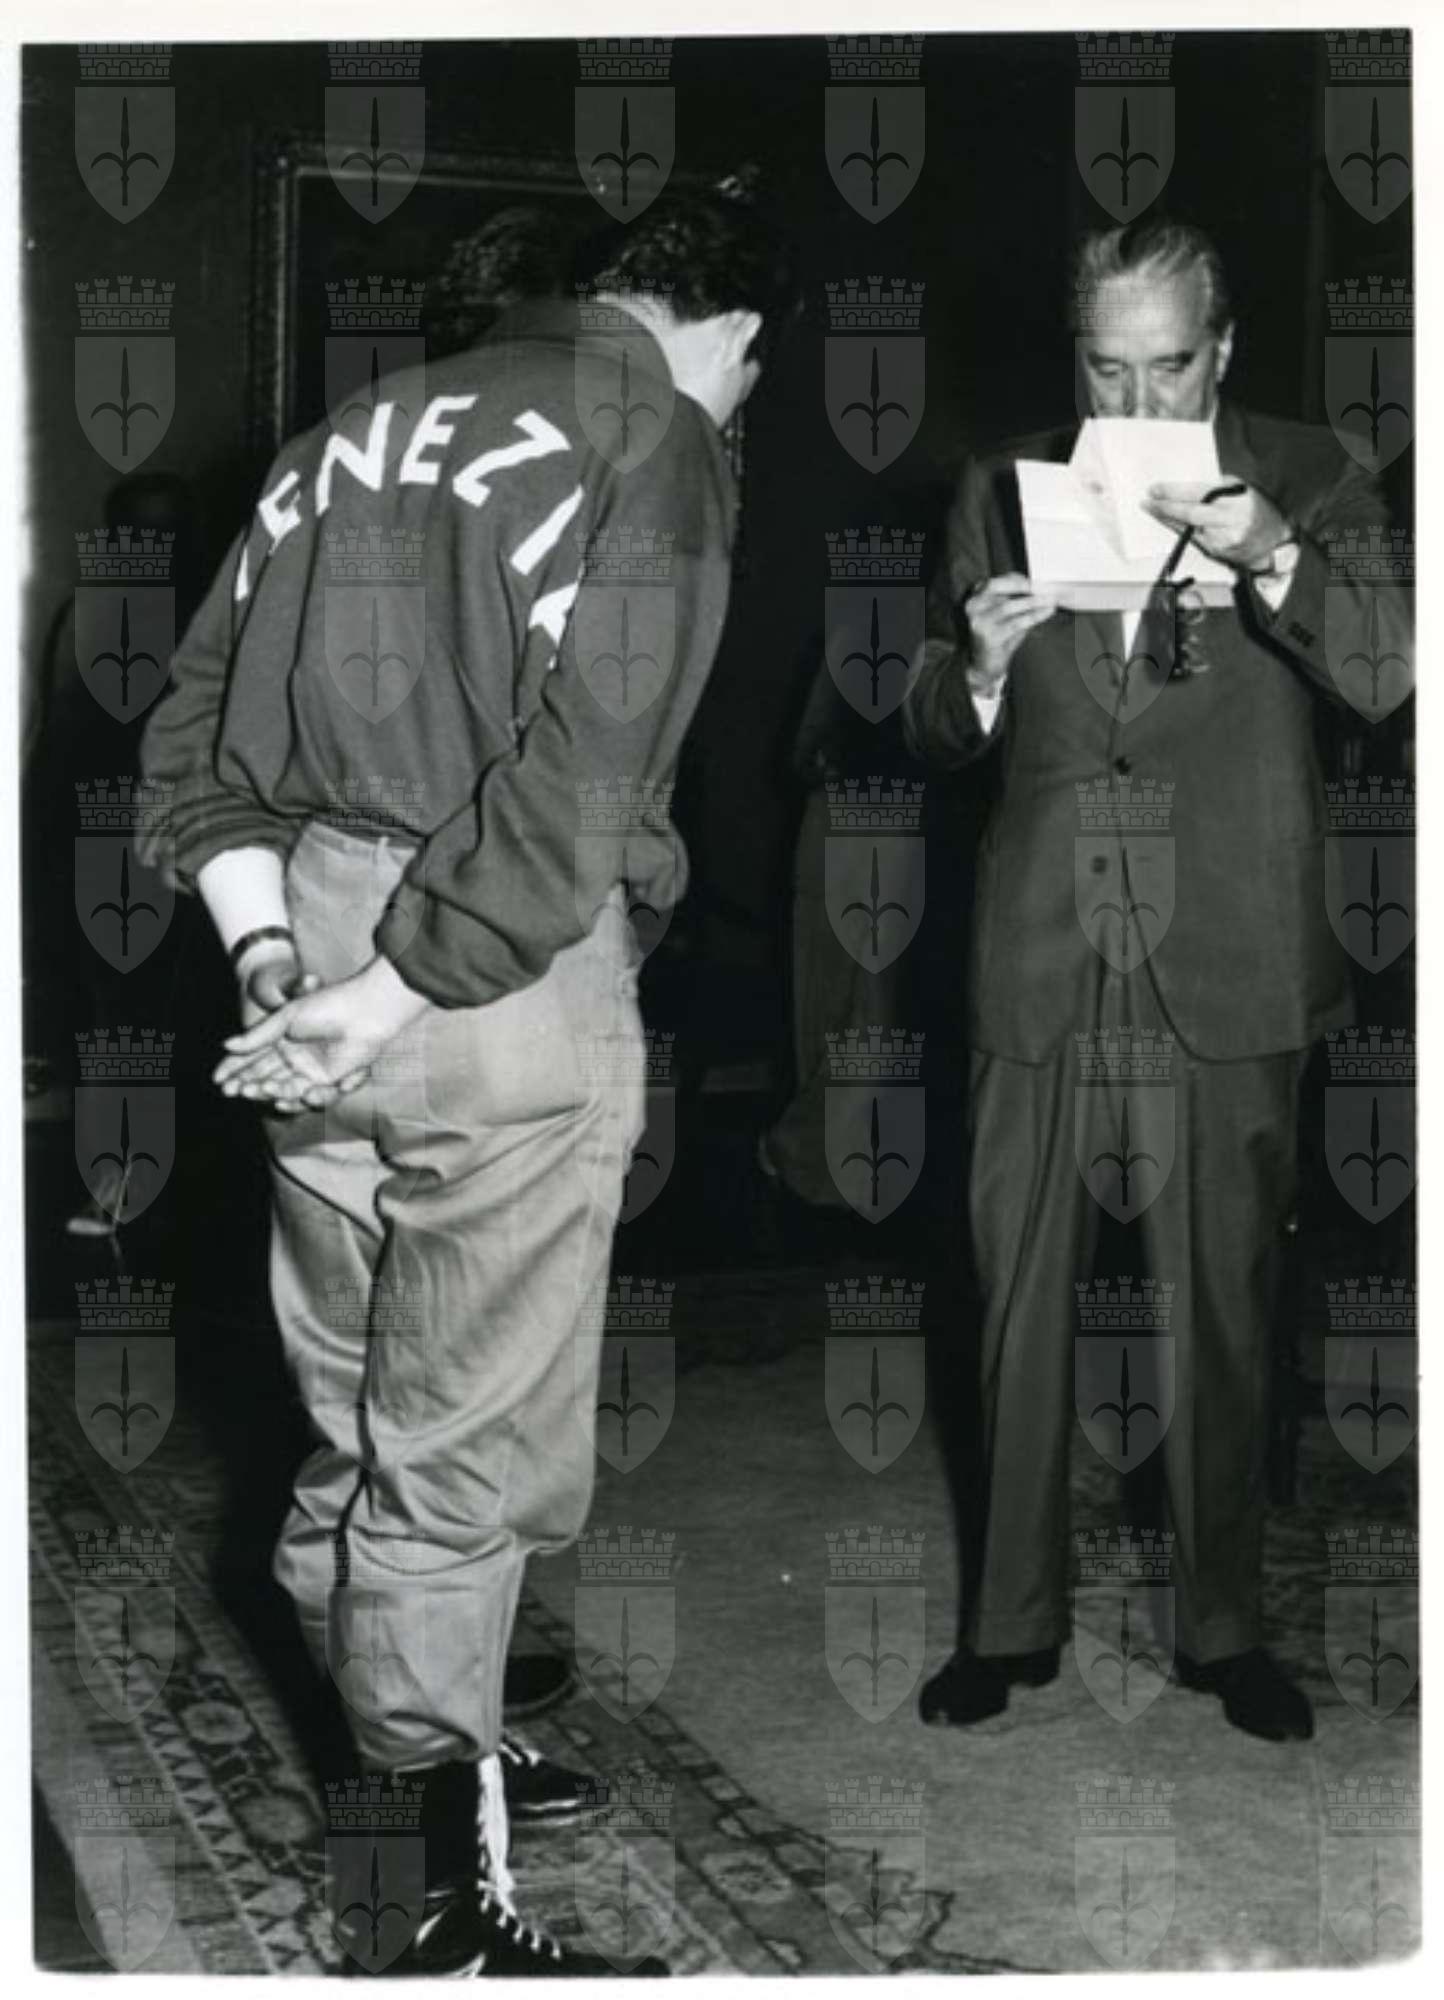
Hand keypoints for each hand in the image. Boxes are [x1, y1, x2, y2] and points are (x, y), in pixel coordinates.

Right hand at [213, 955, 428, 1110]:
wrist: (364, 1012)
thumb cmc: (327, 1006)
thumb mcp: (285, 1018)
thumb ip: (257, 1036)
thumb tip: (226, 1045)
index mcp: (282, 1036)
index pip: (253, 1056)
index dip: (234, 1068)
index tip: (217, 1079)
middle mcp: (295, 1055)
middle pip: (265, 1075)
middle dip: (246, 1083)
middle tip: (231, 1090)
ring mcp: (312, 1069)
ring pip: (284, 1088)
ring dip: (267, 1091)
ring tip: (257, 1089)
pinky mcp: (330, 1081)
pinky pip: (309, 1096)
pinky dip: (295, 1097)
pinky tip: (282, 1097)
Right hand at [961, 574, 1059, 691]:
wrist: (985, 666)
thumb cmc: (1000, 636)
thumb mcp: (1005, 613)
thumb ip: (1016, 598)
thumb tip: (1040, 586)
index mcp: (975, 597)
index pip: (997, 581)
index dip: (1019, 579)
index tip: (1038, 582)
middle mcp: (973, 607)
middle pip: (997, 587)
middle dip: (1023, 586)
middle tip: (1045, 588)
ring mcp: (979, 622)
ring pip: (1008, 606)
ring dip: (1033, 602)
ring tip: (1051, 600)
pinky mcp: (988, 636)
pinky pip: (1015, 623)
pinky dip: (1034, 616)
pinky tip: (1046, 612)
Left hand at [1144, 481, 1290, 572]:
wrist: (1273, 541)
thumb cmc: (1256, 511)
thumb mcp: (1242, 491)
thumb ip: (1218, 488)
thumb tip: (1185, 488)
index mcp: (1238, 499)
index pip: (1200, 492)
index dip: (1175, 491)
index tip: (1157, 489)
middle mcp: (1231, 519)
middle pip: (1190, 512)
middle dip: (1165, 506)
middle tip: (1148, 500)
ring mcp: (1223, 537)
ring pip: (1187, 527)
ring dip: (1167, 519)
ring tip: (1153, 509)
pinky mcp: (1217, 551)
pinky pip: (1191, 538)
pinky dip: (1178, 530)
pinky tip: (1168, 523)